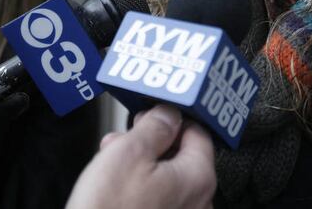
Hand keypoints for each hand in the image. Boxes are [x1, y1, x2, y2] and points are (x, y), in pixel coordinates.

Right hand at [66, 104, 215, 208]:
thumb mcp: (129, 153)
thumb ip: (155, 126)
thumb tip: (169, 112)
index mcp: (198, 178)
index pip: (198, 132)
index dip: (172, 117)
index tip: (152, 112)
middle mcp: (199, 203)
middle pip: (182, 156)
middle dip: (151, 142)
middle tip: (125, 136)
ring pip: (168, 179)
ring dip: (142, 163)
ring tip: (112, 159)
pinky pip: (161, 201)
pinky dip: (142, 188)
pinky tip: (117, 185)